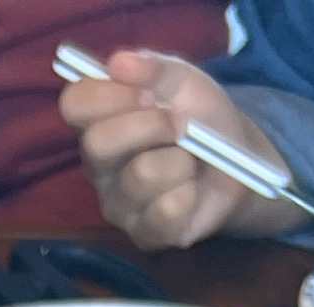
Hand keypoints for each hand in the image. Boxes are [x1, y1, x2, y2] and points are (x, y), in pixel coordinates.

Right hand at [57, 49, 297, 249]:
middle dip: (150, 126)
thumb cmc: (200, 117)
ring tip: (191, 162)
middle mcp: (99, 168)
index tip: (148, 93)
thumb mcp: (182, 80)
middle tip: (181, 124)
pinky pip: (165, 211)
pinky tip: (193, 191)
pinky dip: (191, 194)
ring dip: (180, 161)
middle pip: (97, 144)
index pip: (74, 104)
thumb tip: (119, 63)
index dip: (110, 94)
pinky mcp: (144, 236)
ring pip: (141, 175)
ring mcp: (118, 206)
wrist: (238, 161)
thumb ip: (153, 68)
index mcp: (99, 124)